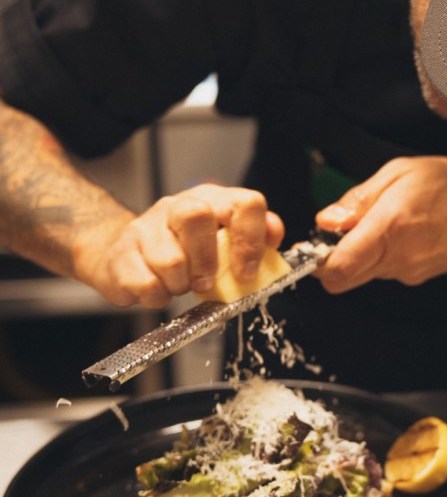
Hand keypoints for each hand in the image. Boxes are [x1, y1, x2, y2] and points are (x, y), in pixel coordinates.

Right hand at [75, 183, 283, 307]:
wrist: (124, 256)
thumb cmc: (181, 253)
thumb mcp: (219, 241)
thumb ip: (249, 238)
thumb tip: (274, 237)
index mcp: (212, 199)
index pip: (245, 203)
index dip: (251, 239)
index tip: (247, 272)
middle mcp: (178, 205)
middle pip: (197, 216)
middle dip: (207, 260)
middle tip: (206, 283)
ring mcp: (146, 226)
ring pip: (170, 260)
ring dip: (180, 285)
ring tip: (178, 284)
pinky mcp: (122, 252)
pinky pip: (147, 285)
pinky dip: (157, 298)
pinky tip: (157, 289)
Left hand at [314, 156, 446, 292]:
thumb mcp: (400, 173)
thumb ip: (358, 199)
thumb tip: (326, 220)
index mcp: (391, 227)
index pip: (337, 268)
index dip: (315, 260)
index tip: (313, 243)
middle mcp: (398, 257)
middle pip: (342, 281)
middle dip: (331, 260)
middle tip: (340, 232)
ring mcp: (408, 272)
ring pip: (362, 275)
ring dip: (357, 255)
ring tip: (377, 224)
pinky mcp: (415, 277)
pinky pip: (383, 271)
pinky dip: (379, 256)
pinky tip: (397, 233)